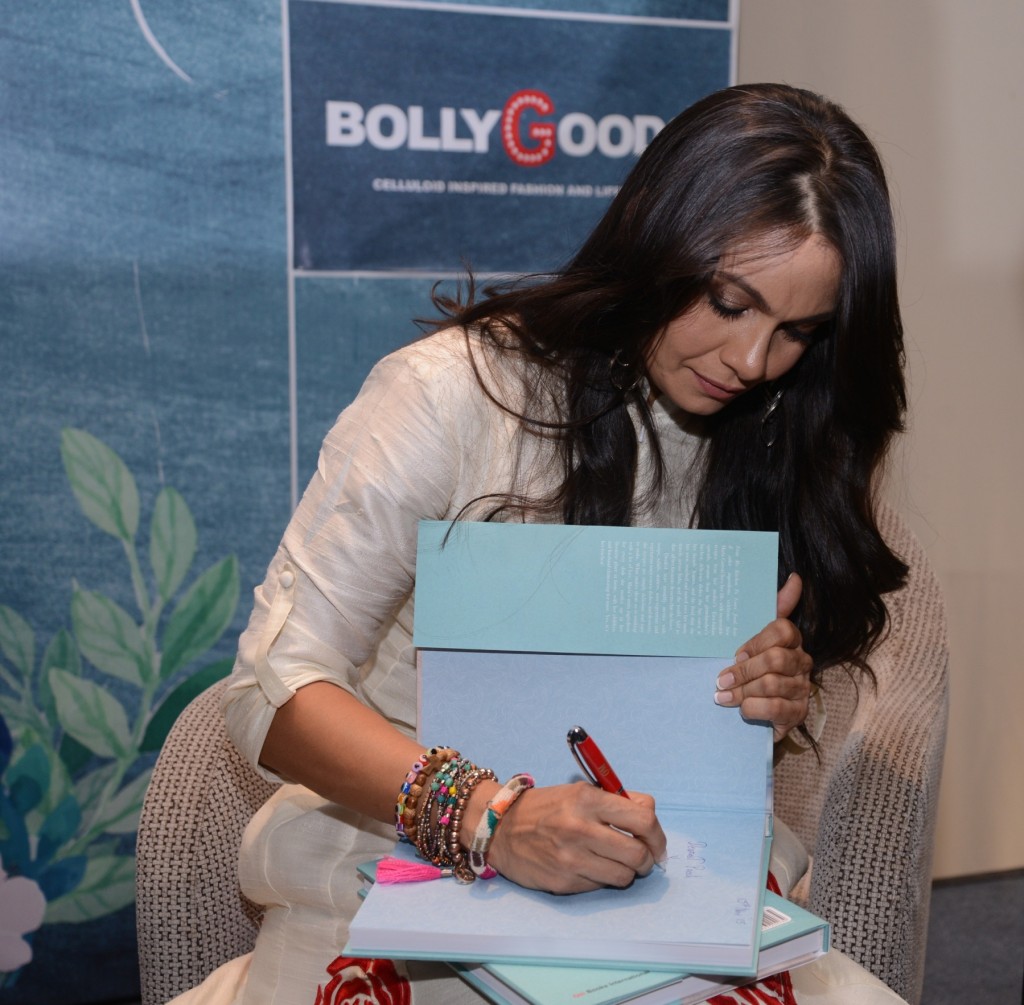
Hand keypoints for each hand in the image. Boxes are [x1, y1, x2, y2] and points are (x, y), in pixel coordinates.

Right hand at [484, 782, 666, 893]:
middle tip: (642, 857)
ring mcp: (572, 859)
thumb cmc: (547, 807)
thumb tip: (651, 817)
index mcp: (588, 800)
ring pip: (624, 876)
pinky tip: (589, 866)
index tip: (656, 842)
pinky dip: (602, 878)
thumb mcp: (580, 792)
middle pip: (639, 854)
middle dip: (647, 859)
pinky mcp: (564, 882)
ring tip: (614, 861)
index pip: (643, 820)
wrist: (501, 827)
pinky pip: (600, 886)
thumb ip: (618, 801)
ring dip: (626, 871)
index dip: (658, 835)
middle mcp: (581, 829)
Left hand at [713, 572, 812, 740]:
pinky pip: (776, 708)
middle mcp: (802, 662)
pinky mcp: (798, 713)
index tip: (735, 654)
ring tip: (723, 697)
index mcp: (792, 641)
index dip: (755, 642)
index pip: (782, 629)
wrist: (757, 711)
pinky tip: (741, 709)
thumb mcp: (754, 639)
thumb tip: (795, 578)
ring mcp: (802, 688)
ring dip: (742, 691)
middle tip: (720, 680)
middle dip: (743, 671)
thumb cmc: (752, 669)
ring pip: (772, 685)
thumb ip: (773, 608)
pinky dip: (753, 708)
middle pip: (774, 660)